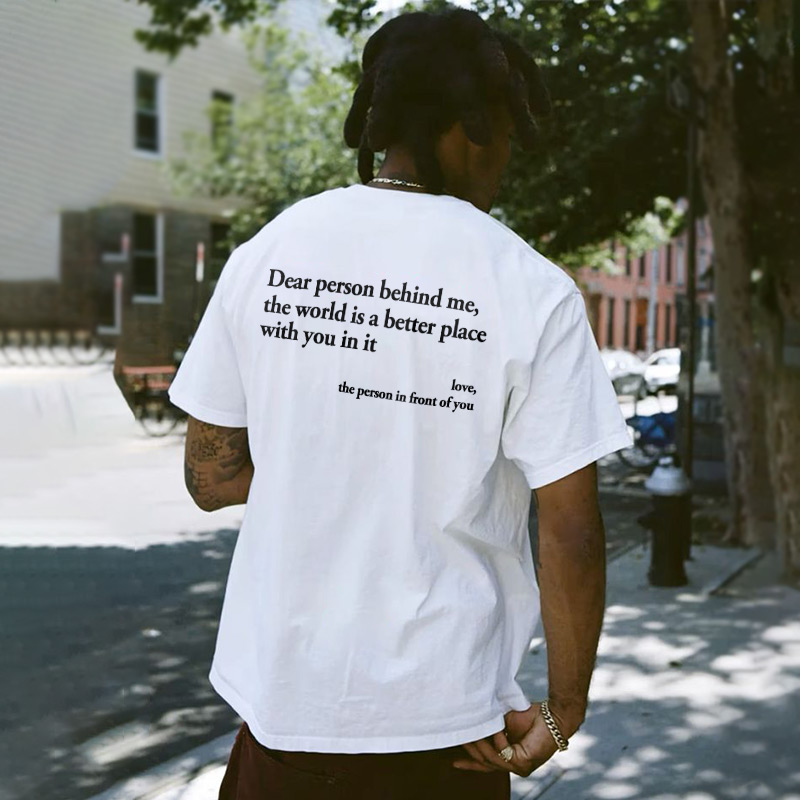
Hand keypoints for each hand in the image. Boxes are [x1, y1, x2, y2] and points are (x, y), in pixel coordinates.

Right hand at [452, 701, 577, 777]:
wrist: (552, 716)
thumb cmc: (531, 717)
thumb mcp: (504, 723)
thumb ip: (490, 727)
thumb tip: (471, 721)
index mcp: (510, 758)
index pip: (487, 765)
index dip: (470, 764)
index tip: (454, 762)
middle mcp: (515, 767)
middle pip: (486, 763)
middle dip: (471, 751)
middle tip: (458, 737)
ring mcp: (520, 768)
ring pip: (492, 759)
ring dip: (481, 744)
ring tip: (472, 730)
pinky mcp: (524, 763)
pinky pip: (503, 752)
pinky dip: (497, 739)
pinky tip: (497, 728)